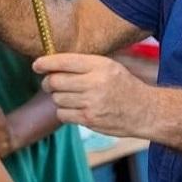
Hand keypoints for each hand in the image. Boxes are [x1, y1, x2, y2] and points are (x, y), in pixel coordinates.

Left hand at [33, 53, 151, 137]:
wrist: (144, 111)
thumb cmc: (123, 86)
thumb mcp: (109, 66)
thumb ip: (83, 64)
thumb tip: (52, 64)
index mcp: (99, 65)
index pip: (64, 61)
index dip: (45, 63)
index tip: (36, 65)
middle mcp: (94, 83)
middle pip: (55, 81)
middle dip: (47, 82)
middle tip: (49, 83)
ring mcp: (91, 103)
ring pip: (57, 98)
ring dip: (57, 97)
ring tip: (69, 96)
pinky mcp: (89, 119)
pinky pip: (62, 114)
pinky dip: (63, 111)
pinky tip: (74, 108)